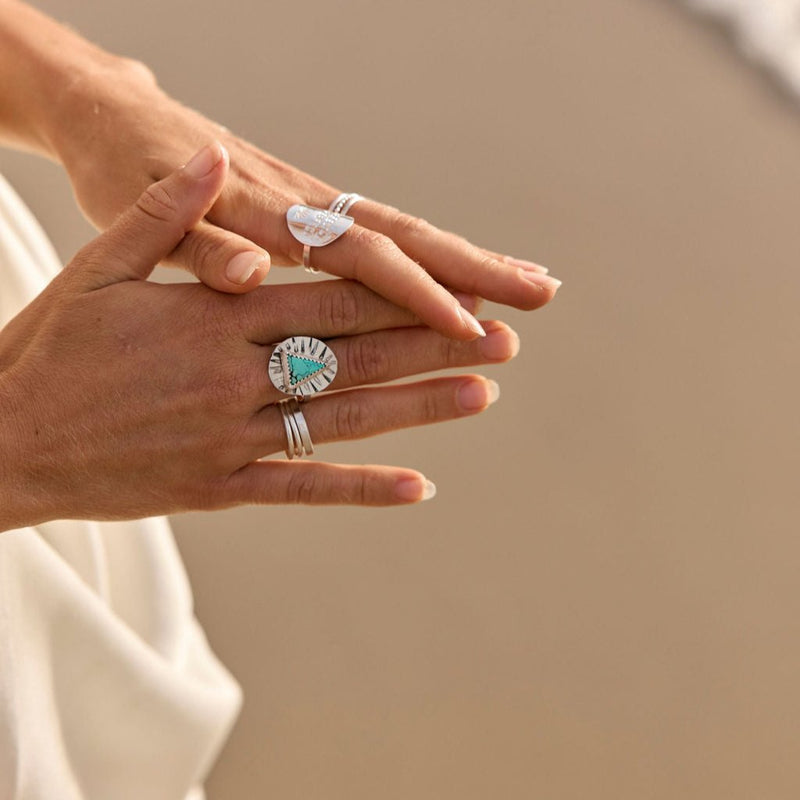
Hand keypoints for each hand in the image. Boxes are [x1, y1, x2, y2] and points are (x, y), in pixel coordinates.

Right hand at [0, 144, 518, 530]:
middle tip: (502, 337)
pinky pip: (302, 489)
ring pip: (342, 421)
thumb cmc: (50, 349)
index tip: (460, 289)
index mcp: (211, 320)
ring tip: (484, 393)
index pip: (327, 299)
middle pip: (353, 356)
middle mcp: (233, 380)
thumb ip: (162, 217)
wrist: (6, 442)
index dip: (400, 294)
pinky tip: (418, 488)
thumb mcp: (96, 267)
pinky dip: (361, 489)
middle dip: (432, 344)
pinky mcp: (219, 488)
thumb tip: (210, 159)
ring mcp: (230, 439)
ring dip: (418, 407)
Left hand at [49, 60, 560, 340]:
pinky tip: (457, 279)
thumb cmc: (123, 170)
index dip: (416, 289)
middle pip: (406, 237)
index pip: (361, 253)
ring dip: (468, 261)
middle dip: (476, 267)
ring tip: (526, 288)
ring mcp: (314, 203)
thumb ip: (198, 246)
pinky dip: (427, 260)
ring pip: (404, 235)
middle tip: (544, 293)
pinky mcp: (311, 208)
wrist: (115, 119)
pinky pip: (380, 239)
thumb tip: (254, 269)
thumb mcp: (140, 214)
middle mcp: (306, 202)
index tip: (469, 321)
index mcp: (268, 209)